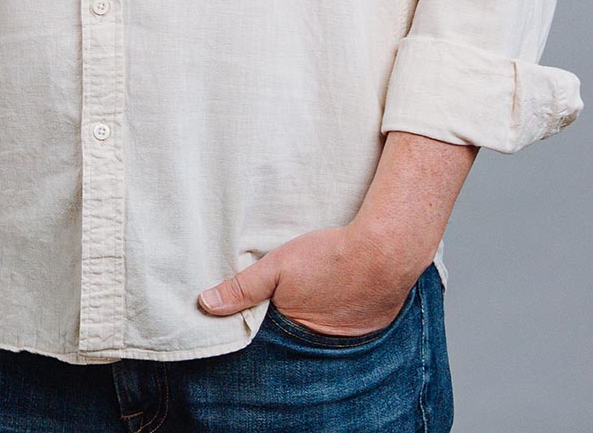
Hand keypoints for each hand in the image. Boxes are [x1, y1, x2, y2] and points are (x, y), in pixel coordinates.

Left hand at [196, 223, 420, 336]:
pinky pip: (352, 324)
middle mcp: (324, 343)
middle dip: (292, 324)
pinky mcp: (374, 325)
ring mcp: (352, 337)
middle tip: (294, 300)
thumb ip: (242, 288)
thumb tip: (206, 304)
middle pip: (300, 337)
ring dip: (320, 318)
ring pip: (326, 332)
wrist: (386, 250)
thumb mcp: (277, 266)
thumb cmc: (330, 256)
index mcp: (297, 331)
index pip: (272, 339)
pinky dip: (345, 313)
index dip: (265, 326)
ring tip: (318, 296)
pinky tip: (342, 293)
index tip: (260, 314)